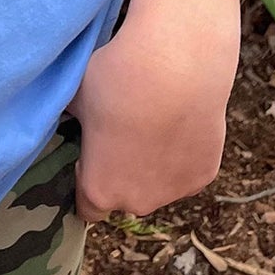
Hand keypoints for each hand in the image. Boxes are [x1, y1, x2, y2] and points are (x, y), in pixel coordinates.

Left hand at [63, 0, 240, 224]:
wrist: (175, 67)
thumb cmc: (115, 81)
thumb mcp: (76, 97)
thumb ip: (71, 118)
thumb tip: (67, 114)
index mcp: (99, 189)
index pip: (88, 208)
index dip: (87, 181)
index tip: (91, 156)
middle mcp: (137, 202)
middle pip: (126, 197)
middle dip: (123, 172)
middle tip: (125, 131)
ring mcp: (175, 191)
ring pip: (159, 185)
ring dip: (155, 165)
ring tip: (156, 121)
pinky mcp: (206, 175)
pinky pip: (187, 170)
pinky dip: (183, 153)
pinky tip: (180, 120)